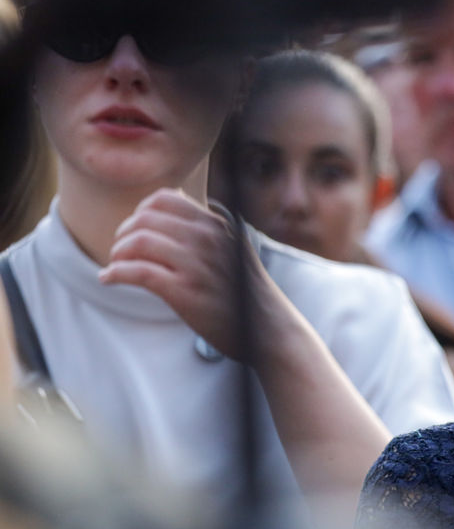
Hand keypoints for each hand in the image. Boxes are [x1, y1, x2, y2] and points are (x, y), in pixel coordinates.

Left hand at [99, 188, 283, 362]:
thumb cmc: (246, 293)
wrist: (268, 329)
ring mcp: (197, 264)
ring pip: (138, 242)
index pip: (164, 199)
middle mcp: (208, 238)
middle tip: (121, 252)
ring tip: (116, 265)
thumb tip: (176, 199)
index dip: (140, 212)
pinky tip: (109, 279)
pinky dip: (116, 273)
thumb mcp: (234, 247)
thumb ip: (208, 227)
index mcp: (217, 224)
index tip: (136, 231)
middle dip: (124, 234)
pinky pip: (137, 272)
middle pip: (145, 219)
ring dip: (118, 253)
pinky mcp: (185, 292)